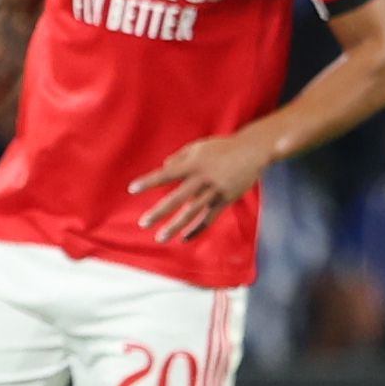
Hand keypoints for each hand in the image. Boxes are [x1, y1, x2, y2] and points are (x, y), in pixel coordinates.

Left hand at [130, 132, 271, 242]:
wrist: (252, 151)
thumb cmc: (221, 148)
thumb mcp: (198, 147)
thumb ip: (179, 158)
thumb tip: (163, 168)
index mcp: (193, 165)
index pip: (166, 175)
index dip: (149, 182)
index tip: (132, 189)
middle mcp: (202, 179)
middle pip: (177, 199)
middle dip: (159, 212)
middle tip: (143, 223)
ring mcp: (214, 191)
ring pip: (192, 213)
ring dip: (175, 226)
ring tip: (160, 238)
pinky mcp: (225, 200)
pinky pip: (209, 219)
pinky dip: (197, 230)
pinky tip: (184, 238)